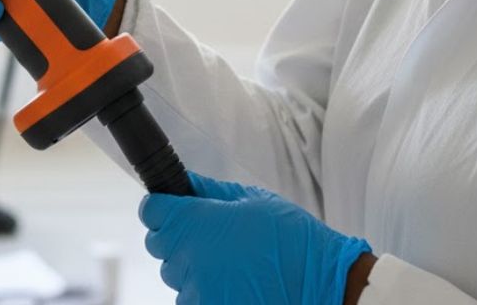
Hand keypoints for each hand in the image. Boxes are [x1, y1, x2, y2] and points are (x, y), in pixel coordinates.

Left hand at [139, 173, 372, 304]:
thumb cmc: (292, 240)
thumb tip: (185, 184)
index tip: (172, 207)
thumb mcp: (252, 201)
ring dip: (192, 270)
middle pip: (160, 244)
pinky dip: (205, 294)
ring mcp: (198, 294)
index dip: (161, 206)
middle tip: (210, 236)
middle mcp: (189, 260)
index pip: (151, 211)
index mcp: (196, 223)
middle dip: (178, 236)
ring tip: (230, 265)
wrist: (326, 288)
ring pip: (176, 276)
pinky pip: (192, 301)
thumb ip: (210, 192)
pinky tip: (234, 286)